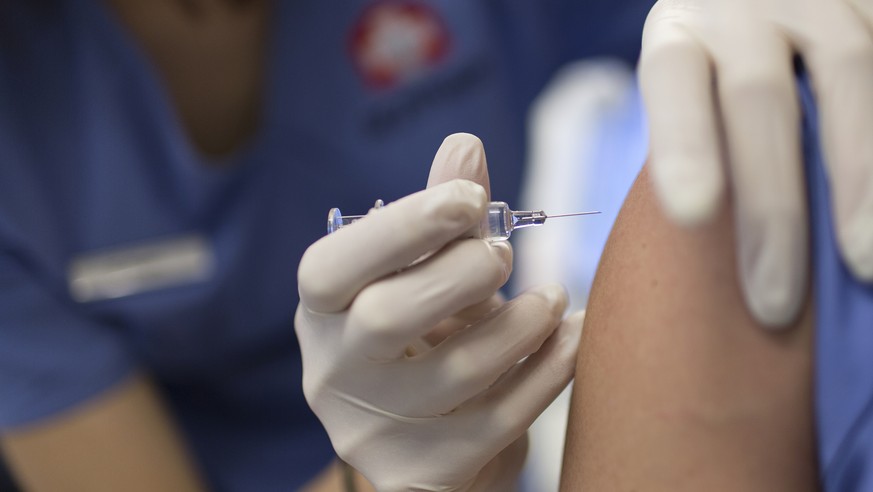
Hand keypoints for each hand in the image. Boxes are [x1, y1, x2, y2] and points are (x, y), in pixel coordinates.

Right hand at [295, 134, 582, 491]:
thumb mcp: (422, 274)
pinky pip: (499, 422)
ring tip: (553, 299)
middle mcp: (330, 372)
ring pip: (455, 375)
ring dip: (521, 325)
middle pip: (387, 319)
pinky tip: (573, 340)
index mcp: (320, 311)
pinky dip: (547, 373)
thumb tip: (465, 147)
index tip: (469, 200)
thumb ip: (440, 216)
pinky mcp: (419, 473)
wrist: (428, 437)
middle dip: (460, 275)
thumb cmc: (425, 335)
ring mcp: (371, 431)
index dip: (401, 228)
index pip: (332, 267)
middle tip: (504, 254)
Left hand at [640, 0, 872, 326]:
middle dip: (772, 206)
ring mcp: (818, 0)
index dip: (684, 144)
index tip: (691, 214)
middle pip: (758, 100)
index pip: (675, 81)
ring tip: (863, 264)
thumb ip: (699, 137)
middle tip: (774, 301)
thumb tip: (725, 257)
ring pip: (849, 73)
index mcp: (681, 34)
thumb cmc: (718, 64)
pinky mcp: (872, 6)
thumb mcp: (691, 82)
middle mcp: (744, 8)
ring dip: (860, 177)